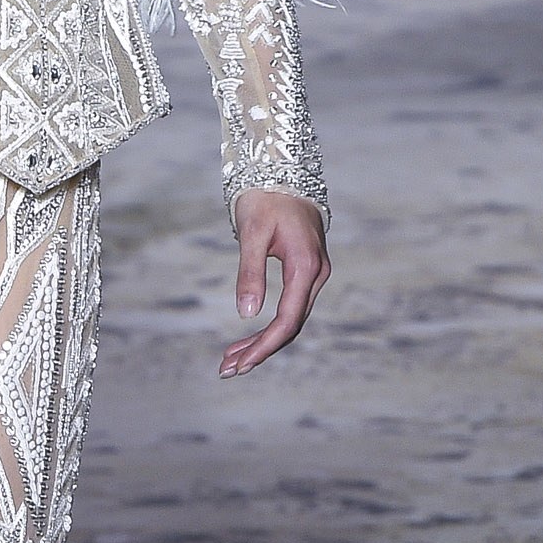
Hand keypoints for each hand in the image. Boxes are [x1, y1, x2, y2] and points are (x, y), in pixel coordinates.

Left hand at [219, 191, 330, 379]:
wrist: (283, 171)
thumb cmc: (265, 199)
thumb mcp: (252, 233)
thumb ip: (250, 273)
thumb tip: (246, 314)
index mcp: (305, 266)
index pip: (288, 319)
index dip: (264, 346)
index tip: (239, 365)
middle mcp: (315, 274)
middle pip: (290, 325)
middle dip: (259, 350)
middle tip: (226, 370)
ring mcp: (313, 274)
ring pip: (290, 319)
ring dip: (262, 342)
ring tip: (231, 360)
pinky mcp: (305, 272)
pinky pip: (290, 307)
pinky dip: (268, 325)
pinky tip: (248, 337)